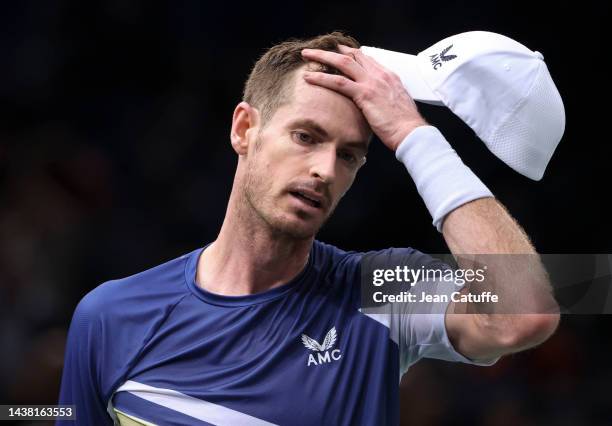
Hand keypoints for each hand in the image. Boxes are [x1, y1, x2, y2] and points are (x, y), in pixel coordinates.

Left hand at [301, 45, 427, 151]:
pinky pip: (338, 82)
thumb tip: (375, 104)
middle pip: (353, 55)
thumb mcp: (395, 105)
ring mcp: (372, 82)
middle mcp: (380, 75)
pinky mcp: (364, 94)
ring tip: (306, 56)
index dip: (350, 53)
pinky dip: (321, 78)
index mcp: (389, 76)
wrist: (411, 132)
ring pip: (342, 63)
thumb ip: (385, 98)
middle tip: (317, 50)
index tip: (337, 52)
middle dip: (333, 50)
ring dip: (322, 57)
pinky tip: (309, 77)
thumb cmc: (404, 125)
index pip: (366, 58)